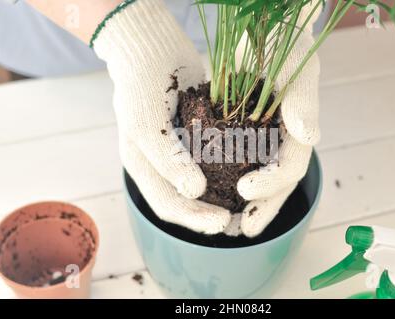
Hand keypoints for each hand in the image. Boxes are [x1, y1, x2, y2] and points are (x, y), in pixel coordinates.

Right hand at [93, 0, 230, 233]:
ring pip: (207, 181)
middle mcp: (165, 163)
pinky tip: (253, 170)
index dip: (194, 219)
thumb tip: (194, 192)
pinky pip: (218, 156)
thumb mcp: (147, 124)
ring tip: (250, 204)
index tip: (223, 221)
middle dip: (213, 212)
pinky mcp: (202, 133)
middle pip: (190, 200)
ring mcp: (184, 149)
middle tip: (241, 220)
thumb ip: (168, 160)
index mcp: (146, 168)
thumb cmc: (142, 85)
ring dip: (226, 195)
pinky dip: (232, 167)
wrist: (152, 45)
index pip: (169, 205)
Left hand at [236, 5, 320, 237]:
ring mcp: (264, 139)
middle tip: (240, 230)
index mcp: (299, 131)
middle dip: (262, 208)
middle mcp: (283, 141)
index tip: (246, 192)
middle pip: (276, 183)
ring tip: (226, 224)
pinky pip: (236, 163)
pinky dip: (226, 180)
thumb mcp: (297, 68)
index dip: (272, 183)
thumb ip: (303, 101)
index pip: (291, 167)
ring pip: (256, 178)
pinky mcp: (242, 133)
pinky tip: (211, 193)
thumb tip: (310, 136)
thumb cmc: (287, 46)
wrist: (266, 31)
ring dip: (243, 203)